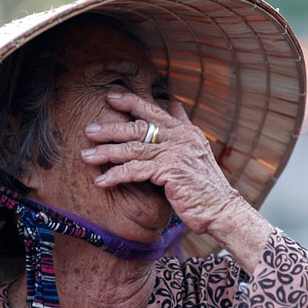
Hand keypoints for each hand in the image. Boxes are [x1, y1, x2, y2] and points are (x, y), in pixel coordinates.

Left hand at [80, 91, 239, 234]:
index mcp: (185, 131)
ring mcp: (175, 154)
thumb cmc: (205, 185)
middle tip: (88, 130)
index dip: (131, 102)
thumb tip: (175, 104)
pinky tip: (100, 181)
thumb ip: (183, 126)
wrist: (221, 210)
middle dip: (111, 129)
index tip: (111, 97)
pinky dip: (116, 175)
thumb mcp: (196, 150)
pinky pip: (135, 171)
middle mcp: (180, 138)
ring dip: (107, 152)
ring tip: (86, 156)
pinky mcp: (170, 172)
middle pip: (138, 128)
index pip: (154, 111)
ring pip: (133, 149)